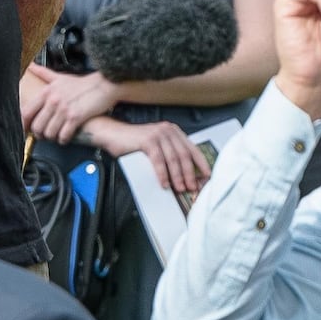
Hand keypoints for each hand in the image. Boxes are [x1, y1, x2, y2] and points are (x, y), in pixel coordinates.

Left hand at [21, 64, 122, 143]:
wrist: (105, 85)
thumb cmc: (83, 84)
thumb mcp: (60, 77)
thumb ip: (43, 74)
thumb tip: (30, 66)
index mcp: (47, 91)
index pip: (26, 112)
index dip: (24, 124)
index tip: (26, 129)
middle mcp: (53, 100)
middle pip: (37, 126)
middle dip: (40, 134)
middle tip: (45, 134)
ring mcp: (64, 109)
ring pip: (49, 133)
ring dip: (52, 137)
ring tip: (57, 135)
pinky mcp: (75, 117)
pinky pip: (63, 135)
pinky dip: (63, 139)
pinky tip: (66, 136)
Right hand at [85, 118, 211, 193]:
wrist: (113, 133)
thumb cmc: (135, 142)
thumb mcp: (157, 145)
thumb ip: (170, 153)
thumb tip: (184, 173)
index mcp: (174, 132)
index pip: (192, 148)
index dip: (201, 163)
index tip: (207, 175)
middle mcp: (168, 131)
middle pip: (184, 155)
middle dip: (190, 174)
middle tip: (192, 187)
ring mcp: (158, 134)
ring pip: (173, 159)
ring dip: (178, 176)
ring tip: (180, 188)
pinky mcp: (147, 140)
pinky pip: (158, 160)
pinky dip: (163, 174)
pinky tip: (164, 183)